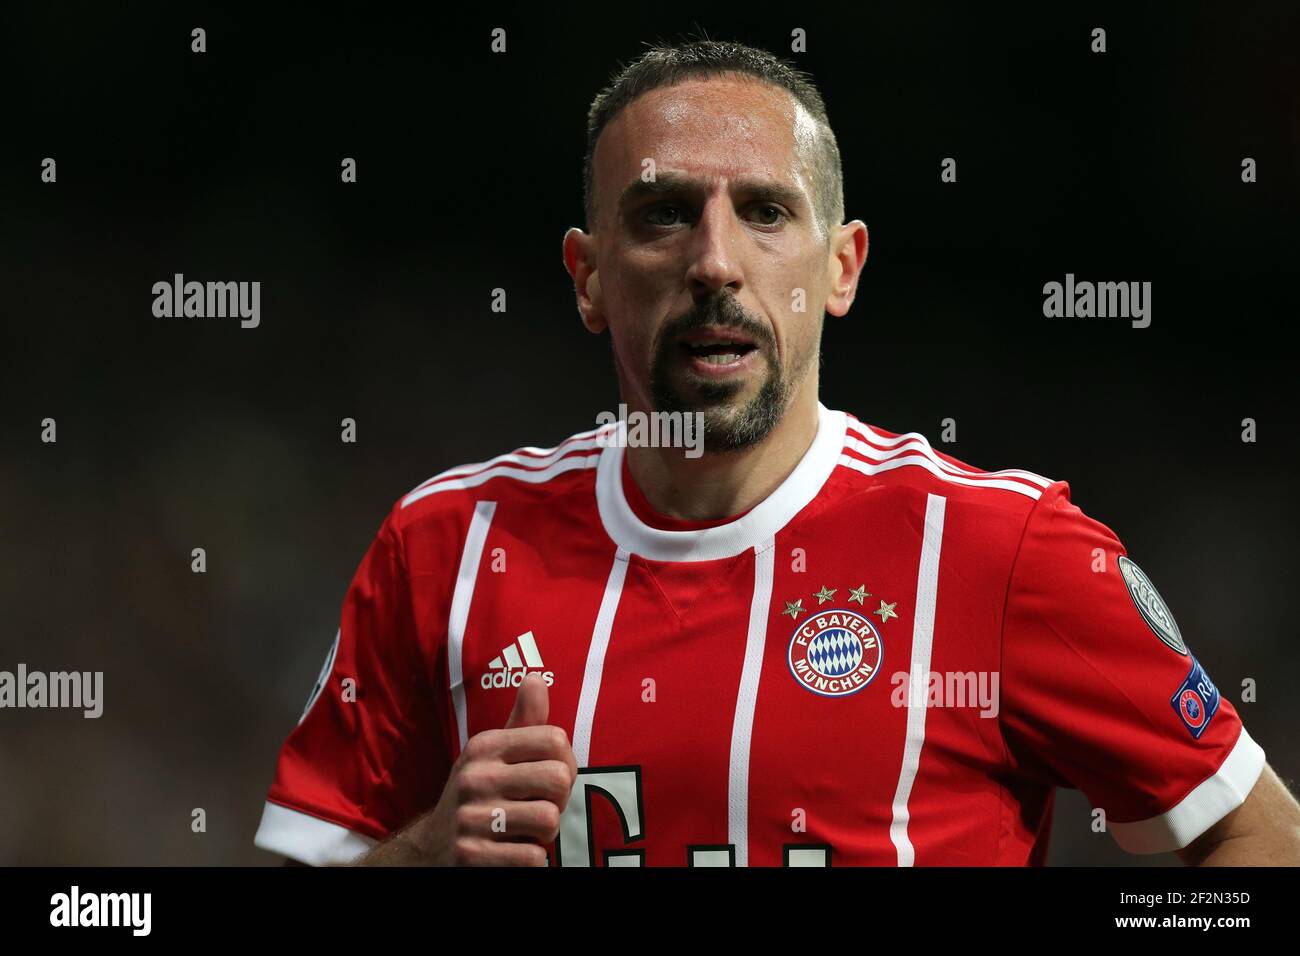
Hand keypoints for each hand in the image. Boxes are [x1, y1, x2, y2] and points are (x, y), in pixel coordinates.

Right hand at [354, 672, 576, 865]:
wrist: (431, 847)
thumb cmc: (478, 793)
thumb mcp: (492, 753)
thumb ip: (523, 720)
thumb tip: (537, 677)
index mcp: (485, 746)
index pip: (556, 740)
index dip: (565, 762)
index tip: (548, 776)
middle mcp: (475, 777)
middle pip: (559, 780)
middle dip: (558, 799)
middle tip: (539, 805)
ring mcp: (470, 818)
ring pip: (549, 821)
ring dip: (545, 833)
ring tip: (524, 829)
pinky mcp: (471, 856)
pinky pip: (532, 857)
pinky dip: (531, 859)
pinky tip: (512, 850)